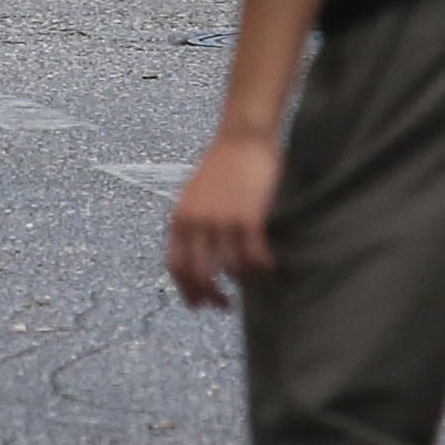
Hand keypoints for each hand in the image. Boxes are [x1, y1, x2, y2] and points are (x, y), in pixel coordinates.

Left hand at [164, 129, 282, 309]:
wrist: (241, 138)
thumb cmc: (221, 167)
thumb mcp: (194, 196)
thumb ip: (192, 225)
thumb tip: (200, 259)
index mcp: (179, 218)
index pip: (176, 266)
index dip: (186, 291)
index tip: (197, 305)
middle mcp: (196, 223)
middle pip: (199, 274)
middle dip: (211, 296)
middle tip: (224, 306)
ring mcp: (221, 221)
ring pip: (230, 269)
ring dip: (242, 283)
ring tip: (252, 283)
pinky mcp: (248, 217)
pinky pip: (254, 256)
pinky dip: (261, 268)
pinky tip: (268, 268)